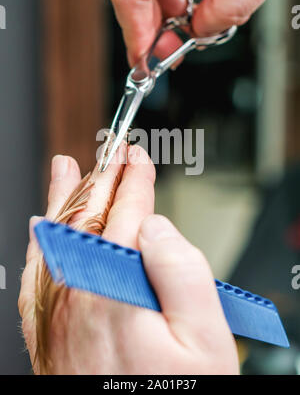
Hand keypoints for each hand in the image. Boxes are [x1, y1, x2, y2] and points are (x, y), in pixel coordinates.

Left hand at [19, 149, 238, 373]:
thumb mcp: (207, 341)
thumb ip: (182, 271)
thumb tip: (155, 227)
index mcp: (116, 290)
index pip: (127, 215)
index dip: (136, 181)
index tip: (139, 159)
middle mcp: (77, 294)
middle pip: (92, 216)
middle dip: (106, 178)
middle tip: (115, 151)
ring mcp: (55, 310)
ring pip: (58, 235)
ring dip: (65, 196)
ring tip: (67, 167)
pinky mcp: (45, 330)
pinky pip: (36, 270)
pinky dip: (39, 239)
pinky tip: (40, 223)